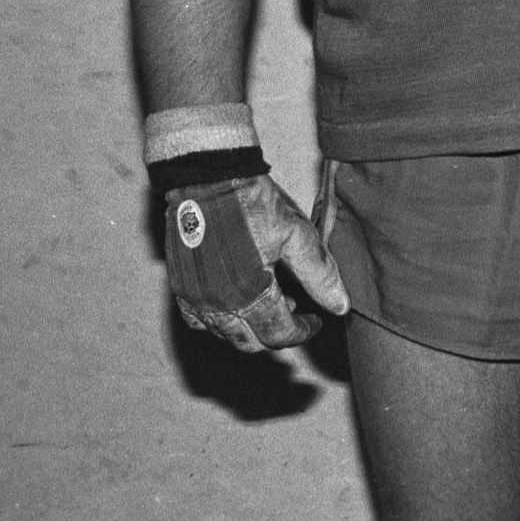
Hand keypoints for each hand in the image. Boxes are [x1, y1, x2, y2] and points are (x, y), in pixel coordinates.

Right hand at [164, 173, 350, 352]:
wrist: (209, 179)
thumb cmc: (254, 203)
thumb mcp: (298, 235)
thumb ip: (319, 275)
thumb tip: (340, 306)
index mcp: (249, 293)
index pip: (278, 334)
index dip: (302, 332)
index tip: (316, 321)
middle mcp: (217, 303)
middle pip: (249, 342)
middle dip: (276, 333)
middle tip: (295, 310)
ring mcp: (194, 297)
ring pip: (224, 334)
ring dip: (249, 327)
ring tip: (271, 299)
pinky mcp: (179, 286)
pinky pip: (197, 320)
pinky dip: (220, 320)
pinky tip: (239, 299)